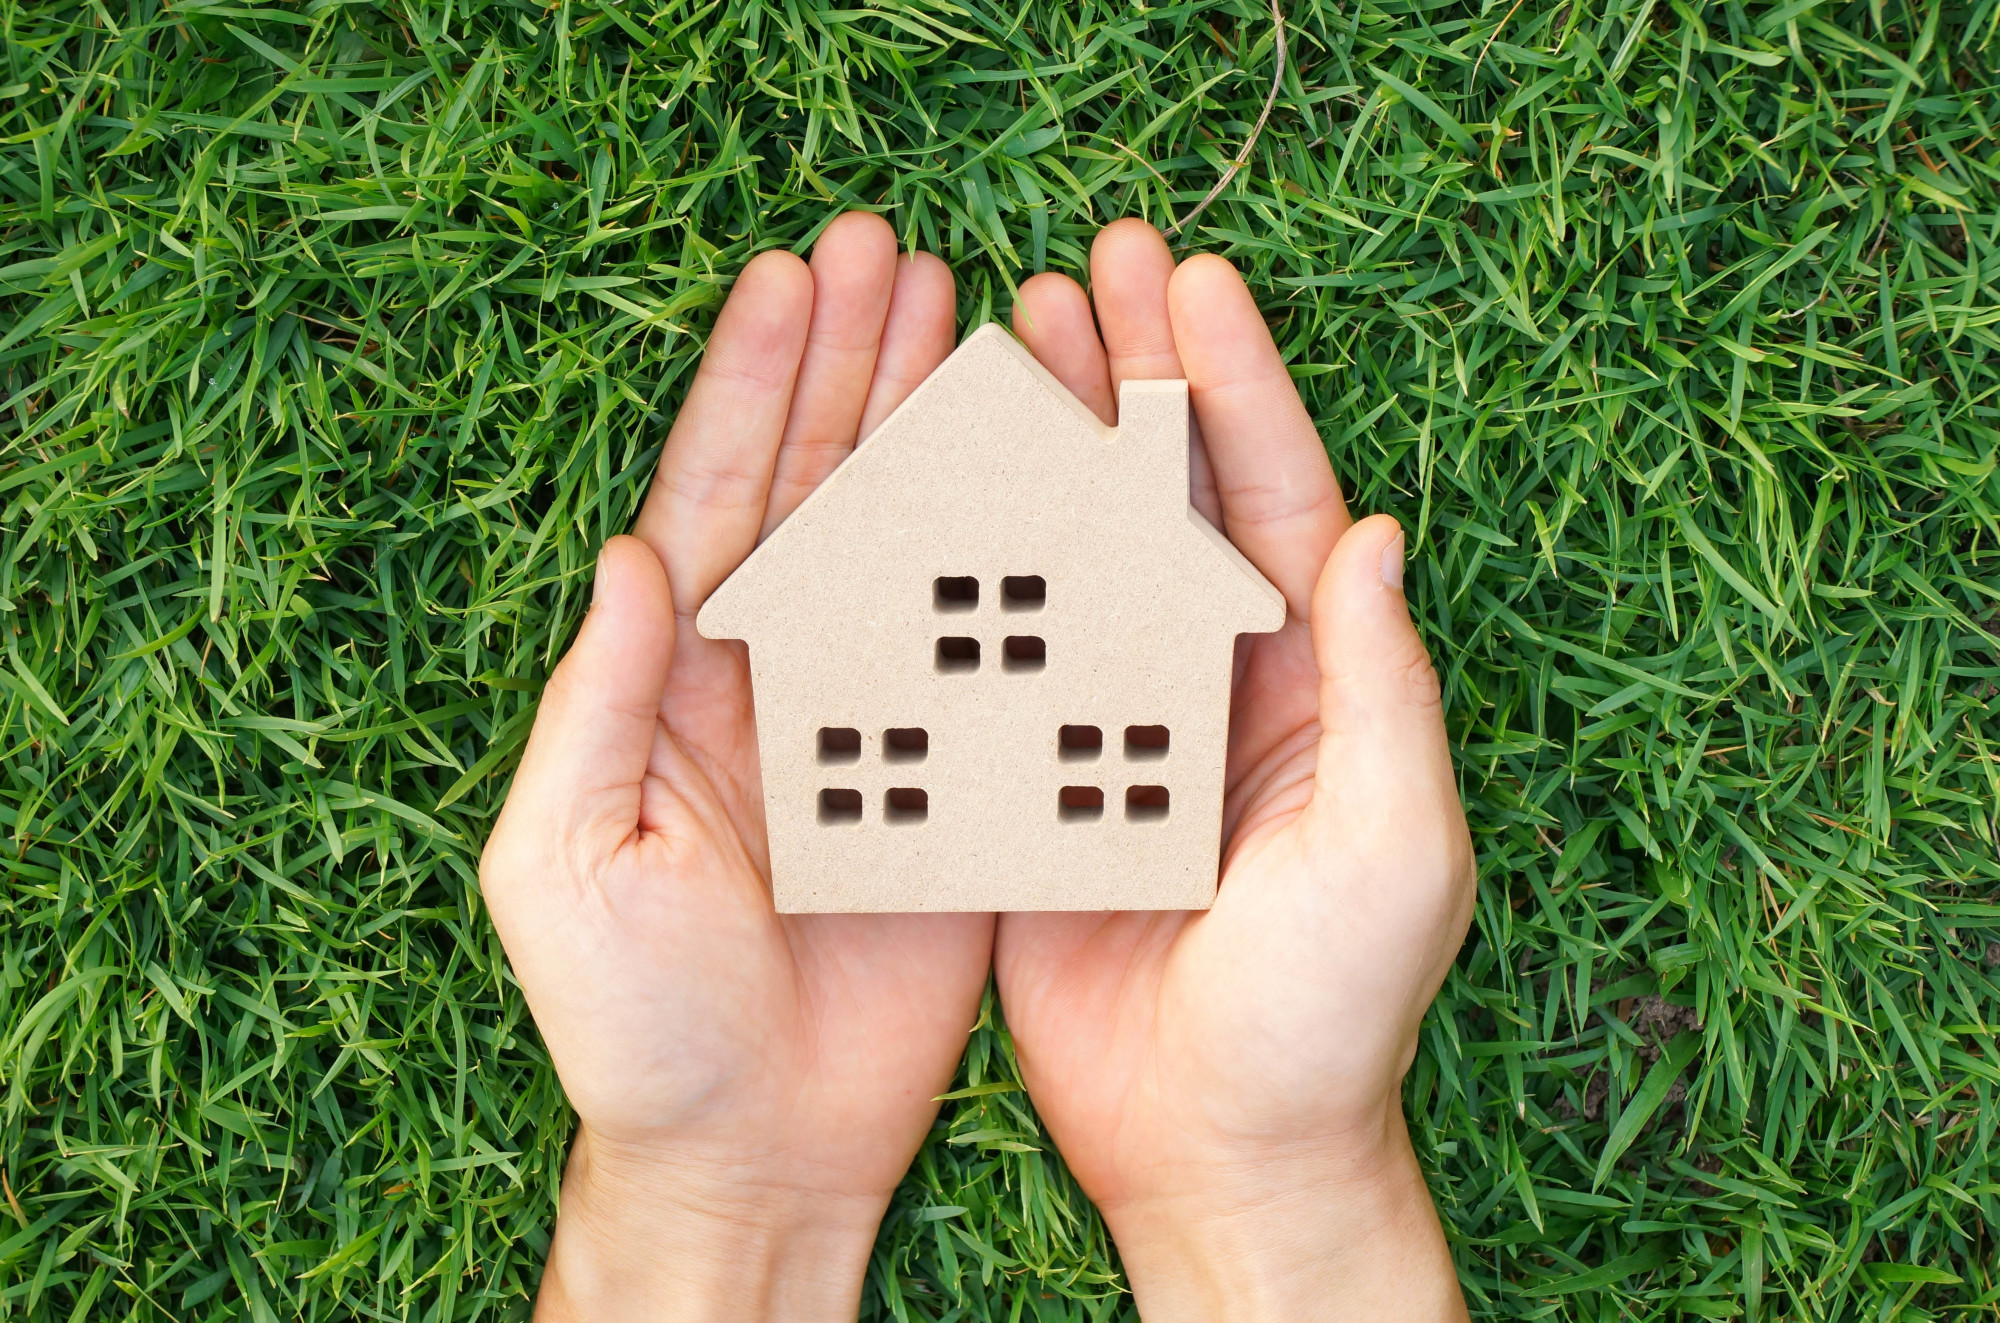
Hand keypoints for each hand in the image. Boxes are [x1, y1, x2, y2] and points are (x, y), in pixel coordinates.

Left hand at [479, 214, 992, 1320]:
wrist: (752, 1150)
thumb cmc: (635, 1024)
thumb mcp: (568, 862)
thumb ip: (598, 707)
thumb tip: (628, 555)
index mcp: (680, 685)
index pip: (716, 501)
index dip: (750, 386)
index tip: (791, 279)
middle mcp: (778, 679)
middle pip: (817, 490)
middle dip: (849, 370)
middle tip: (894, 253)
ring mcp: (872, 721)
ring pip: (906, 546)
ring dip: (930, 432)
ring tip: (966, 318)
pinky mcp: (952, 782)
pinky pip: (987, 650)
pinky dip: (1014, 560)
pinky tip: (1043, 477)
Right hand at [994, 221, 1475, 1319]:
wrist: (1220, 1150)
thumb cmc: (1327, 1015)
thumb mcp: (1391, 849)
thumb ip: (1386, 692)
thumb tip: (1377, 530)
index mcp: (1310, 684)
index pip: (1276, 500)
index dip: (1236, 385)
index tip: (1189, 282)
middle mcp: (1216, 685)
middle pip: (1170, 501)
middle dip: (1135, 381)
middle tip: (1084, 270)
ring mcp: (1122, 729)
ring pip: (1077, 558)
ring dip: (1044, 452)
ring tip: (1002, 345)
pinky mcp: (1044, 787)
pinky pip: (1005, 660)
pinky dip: (970, 576)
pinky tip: (925, 503)